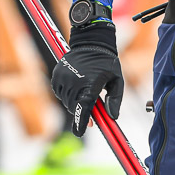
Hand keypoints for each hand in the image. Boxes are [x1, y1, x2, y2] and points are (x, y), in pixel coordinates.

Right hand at [50, 19, 122, 135]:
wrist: (91, 42)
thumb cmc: (107, 63)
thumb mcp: (117, 81)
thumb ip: (115, 100)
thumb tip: (112, 118)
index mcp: (90, 84)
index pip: (83, 108)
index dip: (81, 122)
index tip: (80, 132)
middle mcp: (74, 81)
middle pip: (74, 107)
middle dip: (82, 114)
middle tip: (91, 117)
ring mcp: (63, 78)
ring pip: (66, 101)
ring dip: (75, 104)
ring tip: (85, 96)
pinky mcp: (56, 75)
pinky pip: (60, 93)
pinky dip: (67, 95)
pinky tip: (76, 89)